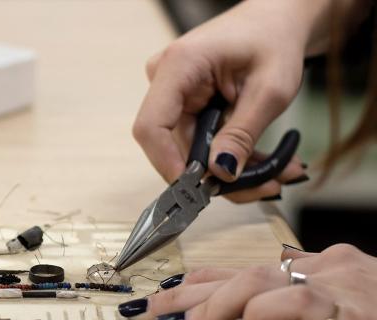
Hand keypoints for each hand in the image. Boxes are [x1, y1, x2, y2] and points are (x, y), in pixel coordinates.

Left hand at [118, 244, 376, 319]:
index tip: (168, 292)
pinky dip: (259, 316)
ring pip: (258, 281)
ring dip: (209, 303)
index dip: (206, 279)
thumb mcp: (343, 317)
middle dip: (190, 290)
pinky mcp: (350, 309)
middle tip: (150, 307)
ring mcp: (340, 283)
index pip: (250, 267)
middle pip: (243, 271)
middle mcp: (328, 266)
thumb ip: (302, 311)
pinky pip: (292, 304)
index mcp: (324, 266)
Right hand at [132, 0, 315, 201]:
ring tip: (278, 175)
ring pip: (192, 150)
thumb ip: (242, 133)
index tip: (197, 188)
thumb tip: (220, 174)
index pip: (152, 126)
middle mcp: (167, 81)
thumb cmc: (275, 39)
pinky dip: (233, 156)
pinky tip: (264, 164)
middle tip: (264, 186)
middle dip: (217, 174)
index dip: (167, 163)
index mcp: (179, 65)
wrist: (278, 20)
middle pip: (175, 145)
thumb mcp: (270, 89)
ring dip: (233, 170)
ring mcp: (175, 95)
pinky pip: (202, 143)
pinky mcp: (186, 106)